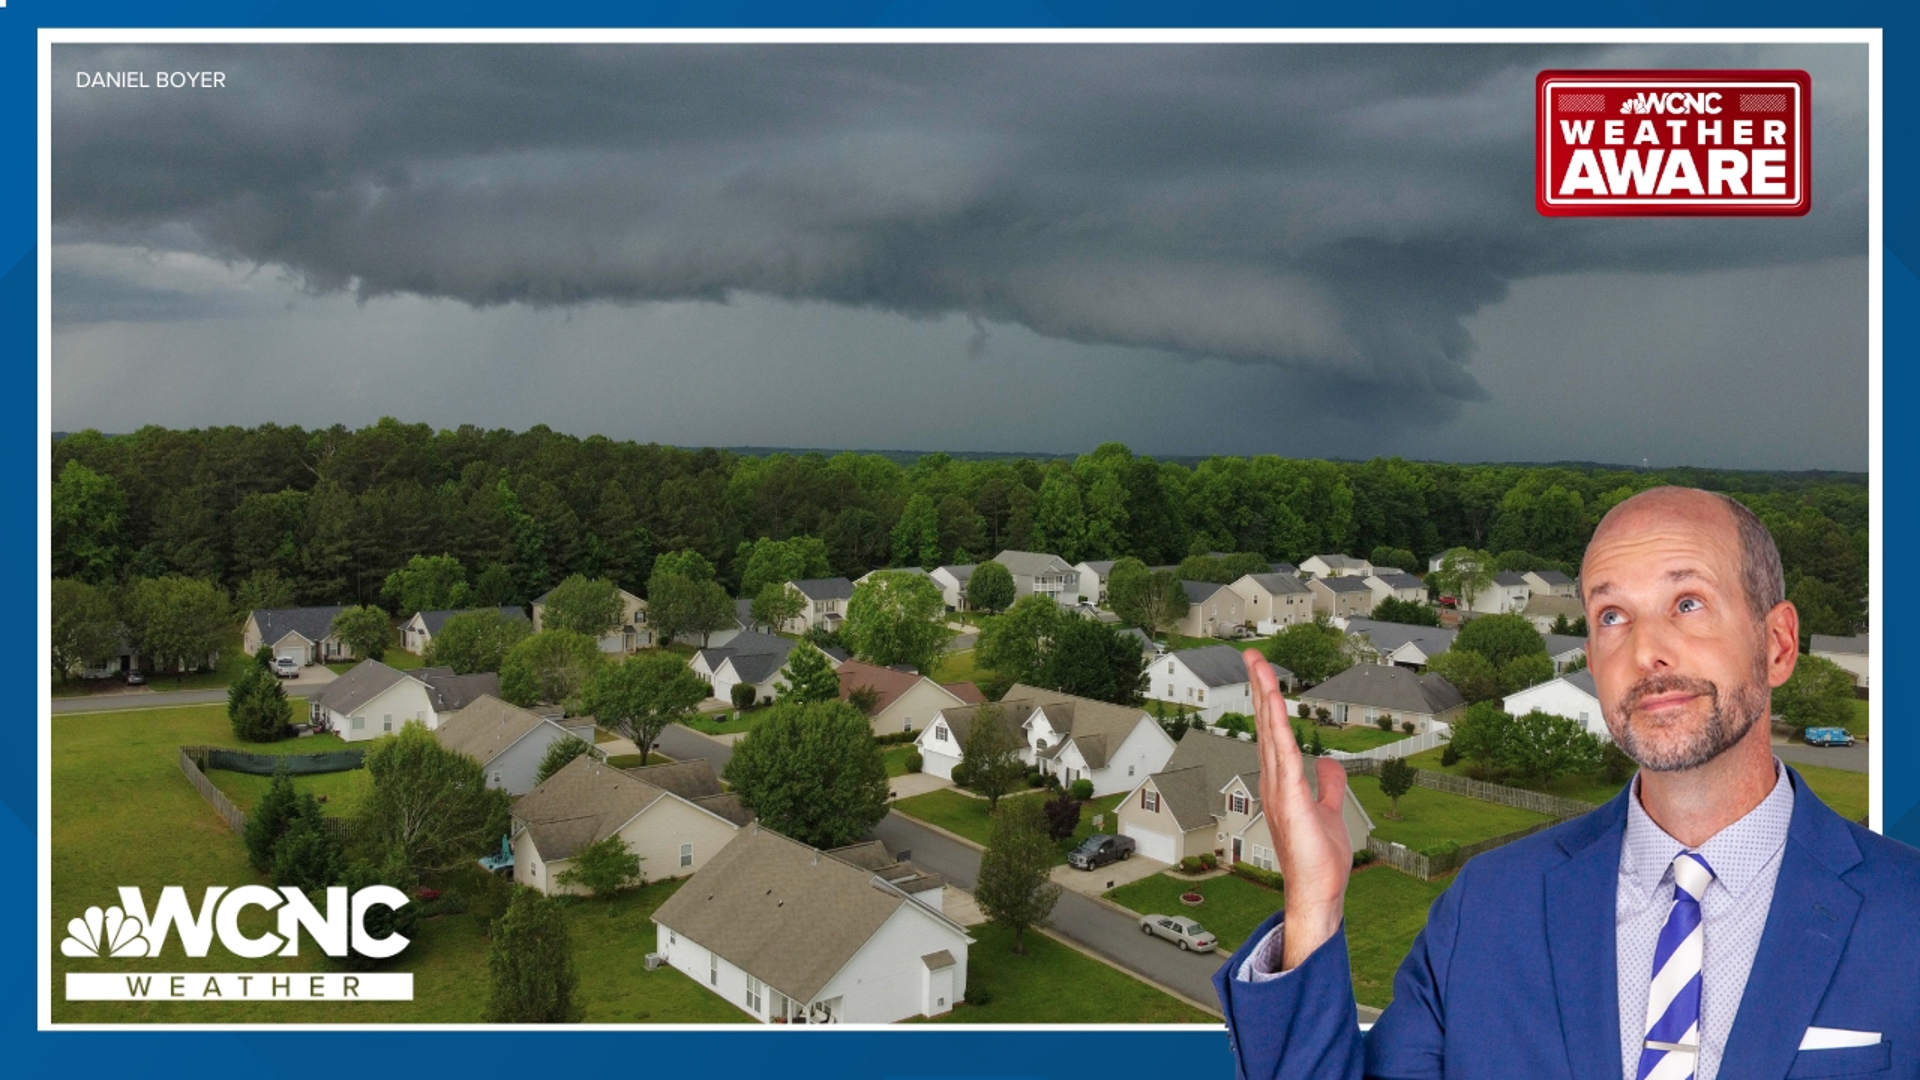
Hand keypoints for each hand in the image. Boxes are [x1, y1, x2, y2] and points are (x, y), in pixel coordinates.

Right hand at [1243, 647, 1352, 969]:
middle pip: (1266, 725)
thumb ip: (1329, 784)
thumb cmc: (1319, 860)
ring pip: (1270, 731)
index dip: (1269, 703)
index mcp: (1281, 783)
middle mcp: (1274, 781)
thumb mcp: (1329, 810)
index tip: (1264, 675)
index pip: (1274, 734)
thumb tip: (1329, 760)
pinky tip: (1275, 702)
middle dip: (1261, 689)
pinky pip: (1284, 753)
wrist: (1318, 892)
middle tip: (1253, 656)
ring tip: (1258, 666)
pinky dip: (1278, 725)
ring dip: (1265, 696)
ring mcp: (1278, 788)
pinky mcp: (1290, 798)